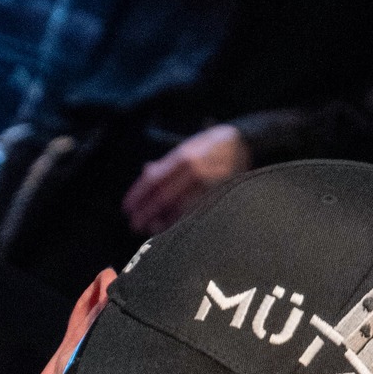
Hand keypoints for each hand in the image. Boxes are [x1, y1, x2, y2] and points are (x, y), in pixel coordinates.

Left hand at [121, 124, 249, 236]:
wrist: (245, 144)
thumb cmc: (212, 145)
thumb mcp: (188, 146)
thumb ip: (167, 162)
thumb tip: (146, 171)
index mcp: (184, 158)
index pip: (154, 180)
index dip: (138, 195)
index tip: (127, 208)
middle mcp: (195, 173)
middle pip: (163, 198)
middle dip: (146, 213)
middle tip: (134, 224)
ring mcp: (208, 187)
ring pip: (178, 210)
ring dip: (161, 222)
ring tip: (150, 228)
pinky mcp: (218, 198)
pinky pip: (195, 215)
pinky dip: (180, 223)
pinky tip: (171, 228)